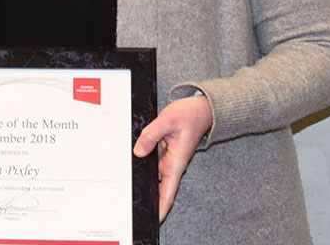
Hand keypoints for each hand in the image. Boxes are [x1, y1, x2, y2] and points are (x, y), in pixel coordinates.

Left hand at [132, 95, 212, 222]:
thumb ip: (151, 135)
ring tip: (128, 187)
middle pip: (158, 188)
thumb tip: (138, 151)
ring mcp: (169, 159)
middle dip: (148, 198)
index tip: (154, 219)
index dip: (161, 208)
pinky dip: (144, 165)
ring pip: (153, 174)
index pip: (168, 192)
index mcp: (176, 162)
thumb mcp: (167, 120)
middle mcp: (173, 164)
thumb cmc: (190, 115)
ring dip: (144, 180)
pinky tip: (135, 164)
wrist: (201, 109)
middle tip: (132, 206)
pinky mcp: (165, 153)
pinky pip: (152, 162)